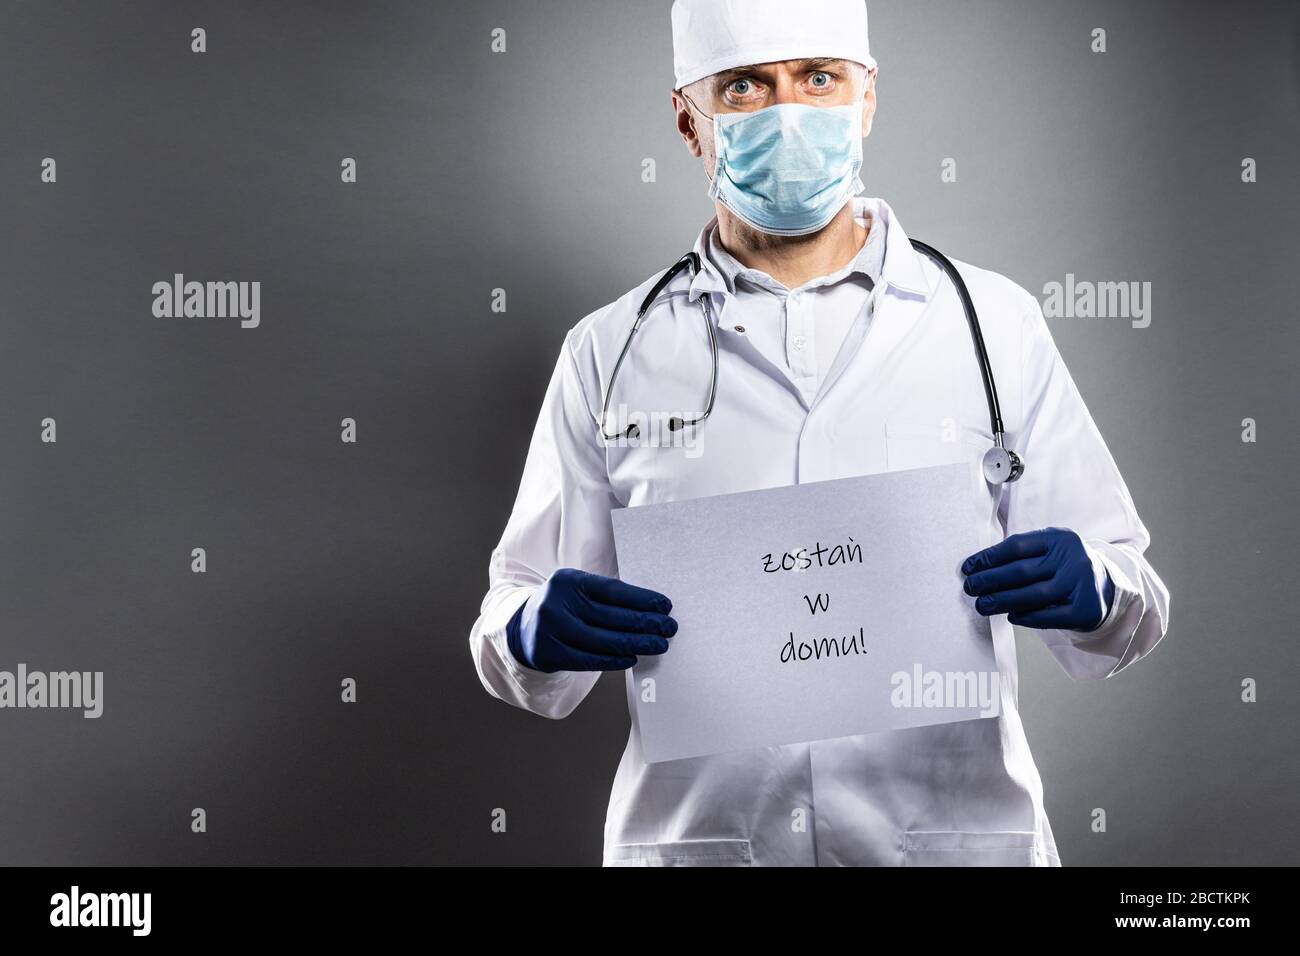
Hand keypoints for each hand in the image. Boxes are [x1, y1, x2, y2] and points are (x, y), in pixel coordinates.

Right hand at [506, 568, 677, 672]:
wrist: (523, 628)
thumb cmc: (564, 607)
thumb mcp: (577, 592)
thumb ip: (606, 597)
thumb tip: (651, 608)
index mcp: (567, 580)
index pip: (611, 590)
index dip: (640, 598)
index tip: (665, 605)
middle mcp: (556, 603)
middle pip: (609, 616)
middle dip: (644, 623)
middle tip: (669, 628)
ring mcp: (549, 630)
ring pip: (601, 640)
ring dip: (635, 643)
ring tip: (658, 645)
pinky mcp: (548, 654)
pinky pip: (588, 659)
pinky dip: (613, 660)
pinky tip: (632, 657)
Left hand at [961, 528, 1114, 631]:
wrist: (1104, 587)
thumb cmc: (1062, 567)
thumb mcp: (1048, 550)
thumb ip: (1020, 554)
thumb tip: (977, 568)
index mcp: (1059, 539)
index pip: (1017, 546)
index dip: (988, 558)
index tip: (968, 568)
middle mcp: (1073, 558)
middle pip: (1022, 571)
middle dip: (990, 580)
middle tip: (970, 588)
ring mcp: (1082, 584)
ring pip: (1034, 595)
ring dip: (1002, 601)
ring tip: (982, 605)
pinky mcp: (1085, 610)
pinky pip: (1049, 616)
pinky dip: (1027, 617)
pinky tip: (1011, 616)